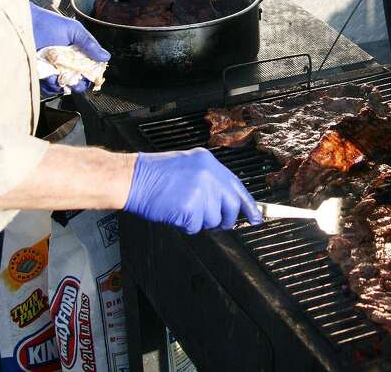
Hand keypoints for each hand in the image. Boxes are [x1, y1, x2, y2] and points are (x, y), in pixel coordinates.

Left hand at [30, 2, 109, 94]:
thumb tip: (106, 57)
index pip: (89, 67)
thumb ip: (89, 43)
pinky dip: (50, 85)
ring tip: (58, 76)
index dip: (92, 73)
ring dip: (63, 84)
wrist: (24, 24)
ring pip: (63, 85)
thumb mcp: (73, 30)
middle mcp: (66, 62)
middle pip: (78, 79)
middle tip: (76, 80)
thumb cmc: (48, 23)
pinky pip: (48, 86)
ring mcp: (53, 69)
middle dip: (79, 83)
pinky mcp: (41, 75)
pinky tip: (49, 77)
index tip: (92, 75)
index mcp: (77, 52)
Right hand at [123, 148, 262, 233]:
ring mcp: (201, 191)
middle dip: (226, 219)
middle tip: (217, 222)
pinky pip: (196, 227)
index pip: (237, 186)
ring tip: (182, 208)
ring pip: (214, 220)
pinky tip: (175, 212)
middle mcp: (209, 175)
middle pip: (232, 206)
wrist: (132, 178)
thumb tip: (226, 202)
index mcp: (210, 163)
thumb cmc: (155, 174)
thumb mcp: (189, 165)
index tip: (258, 217)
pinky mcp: (190, 208)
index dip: (249, 204)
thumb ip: (210, 180)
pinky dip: (185, 226)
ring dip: (199, 221)